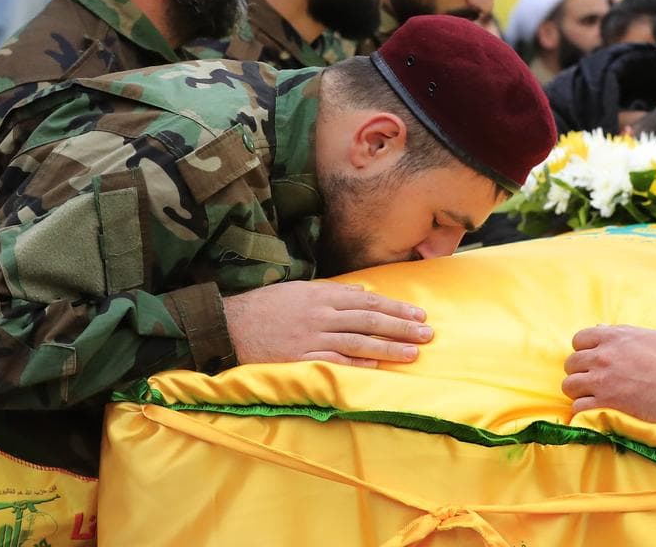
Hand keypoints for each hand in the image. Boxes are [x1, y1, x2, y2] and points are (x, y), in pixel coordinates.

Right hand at [223, 281, 431, 367]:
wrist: (227, 325)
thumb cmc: (264, 306)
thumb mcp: (300, 289)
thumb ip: (333, 292)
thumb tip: (362, 292)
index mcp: (323, 296)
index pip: (369, 301)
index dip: (396, 308)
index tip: (419, 314)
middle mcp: (321, 316)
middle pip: (370, 321)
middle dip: (401, 327)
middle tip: (427, 333)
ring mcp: (310, 338)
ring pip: (357, 342)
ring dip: (388, 348)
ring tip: (412, 353)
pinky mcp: (299, 359)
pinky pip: (333, 362)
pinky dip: (356, 363)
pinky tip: (376, 366)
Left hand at [562, 325, 655, 425]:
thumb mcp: (649, 336)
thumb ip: (621, 333)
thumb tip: (599, 328)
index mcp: (613, 337)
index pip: (579, 340)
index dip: (585, 350)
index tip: (593, 359)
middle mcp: (602, 357)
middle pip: (571, 364)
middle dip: (580, 371)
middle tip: (593, 380)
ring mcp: (601, 381)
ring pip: (569, 385)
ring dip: (579, 391)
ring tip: (593, 395)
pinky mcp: (605, 404)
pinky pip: (577, 407)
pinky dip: (584, 410)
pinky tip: (596, 409)